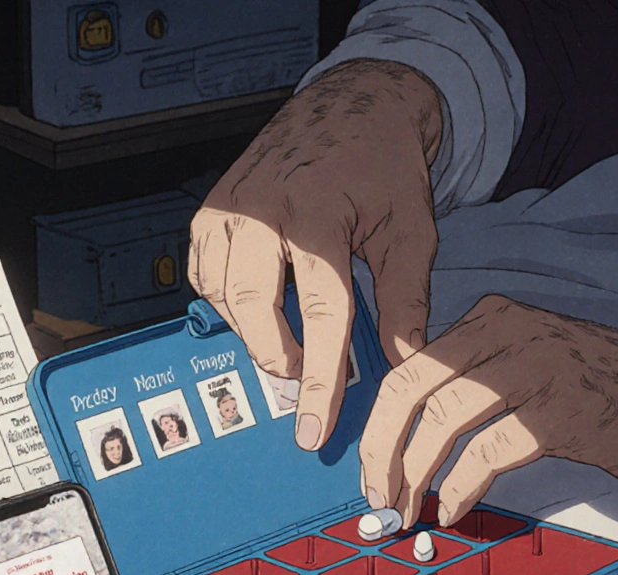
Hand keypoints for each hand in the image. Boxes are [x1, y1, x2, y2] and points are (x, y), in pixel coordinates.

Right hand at [190, 59, 441, 450]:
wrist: (353, 103)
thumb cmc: (385, 165)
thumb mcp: (411, 230)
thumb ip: (407, 300)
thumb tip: (403, 365)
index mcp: (319, 215)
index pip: (319, 315)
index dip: (320, 380)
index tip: (315, 428)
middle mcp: (263, 209)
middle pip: (253, 309)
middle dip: (277, 358)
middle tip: (304, 380)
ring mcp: (229, 207)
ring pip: (224, 298)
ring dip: (255, 330)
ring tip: (291, 335)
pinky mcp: (211, 209)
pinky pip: (205, 277)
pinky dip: (230, 303)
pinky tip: (263, 303)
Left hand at [360, 295, 617, 528]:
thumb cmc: (611, 391)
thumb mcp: (533, 368)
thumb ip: (476, 388)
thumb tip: (410, 440)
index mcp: (491, 319)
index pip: (409, 368)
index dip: (378, 425)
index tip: (372, 470)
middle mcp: (507, 332)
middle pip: (411, 389)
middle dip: (381, 450)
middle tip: (377, 498)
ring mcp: (536, 368)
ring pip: (441, 420)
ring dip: (414, 474)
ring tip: (408, 511)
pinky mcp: (564, 411)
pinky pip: (488, 452)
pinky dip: (460, 487)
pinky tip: (453, 509)